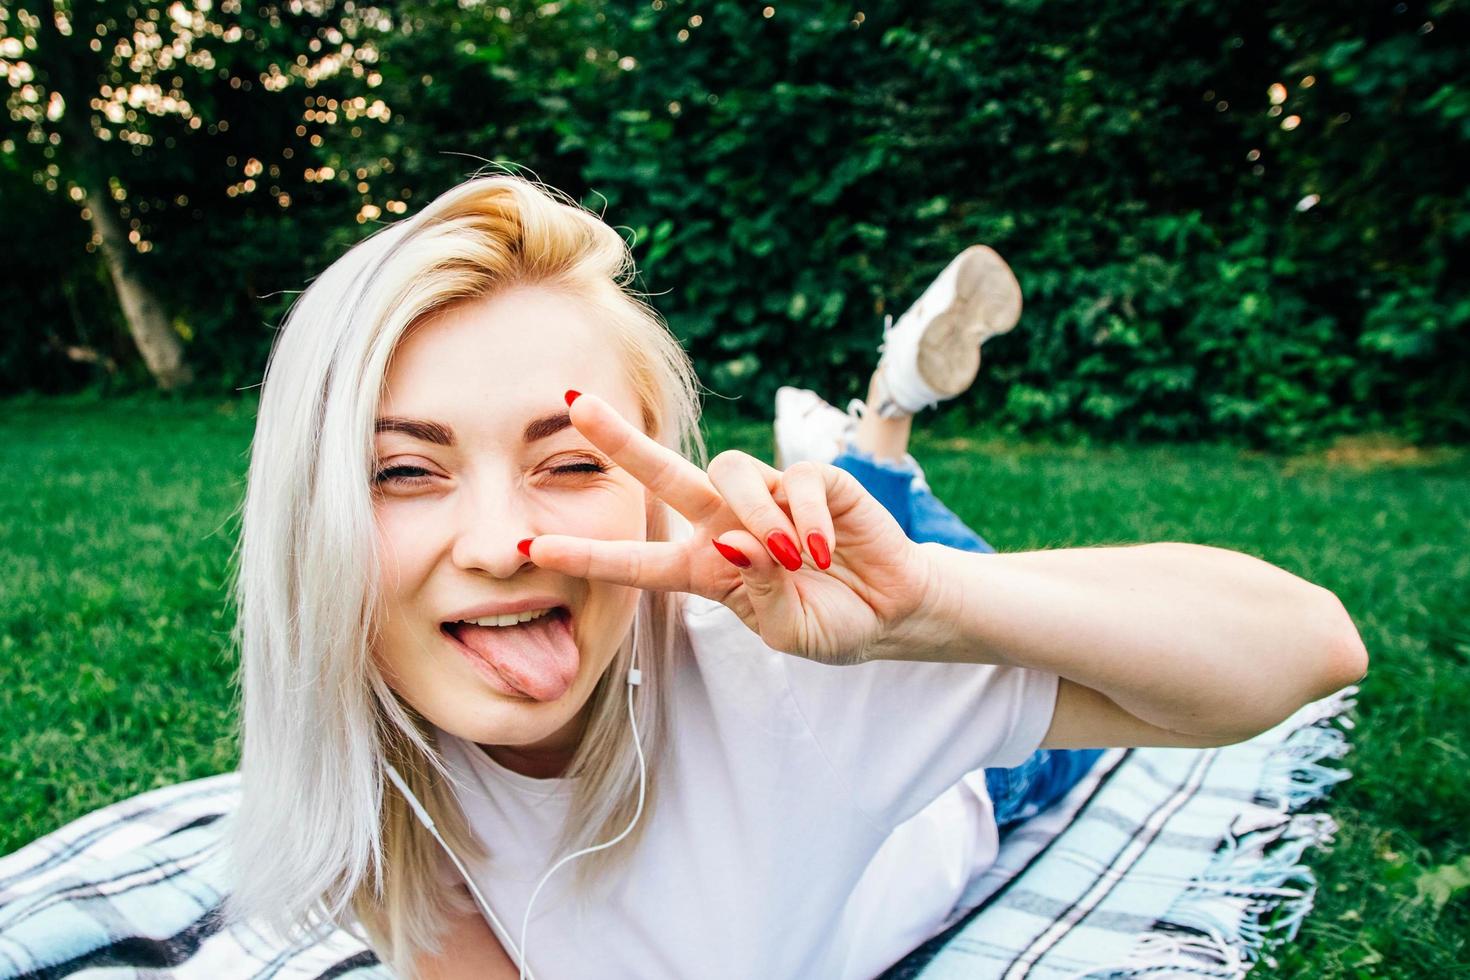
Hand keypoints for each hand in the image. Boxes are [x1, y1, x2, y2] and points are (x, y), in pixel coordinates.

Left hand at [521, 391, 936, 665]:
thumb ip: (755, 591)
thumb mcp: (787, 630)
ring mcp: (768, 495)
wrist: (890, 611)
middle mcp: (726, 523)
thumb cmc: (829, 622)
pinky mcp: (813, 480)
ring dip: (756, 515)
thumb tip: (734, 541)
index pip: (635, 561)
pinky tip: (824, 550)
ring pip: (730, 473)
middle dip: (619, 440)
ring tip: (792, 559)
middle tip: (575, 405)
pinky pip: (796, 482)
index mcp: (705, 568)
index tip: (528, 549)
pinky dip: (808, 519)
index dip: (585, 556)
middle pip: (664, 473)